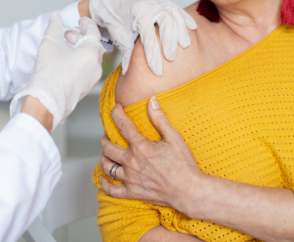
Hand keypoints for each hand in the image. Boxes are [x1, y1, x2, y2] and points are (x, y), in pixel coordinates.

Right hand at [10, 12, 104, 129]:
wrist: (45, 102)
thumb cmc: (48, 75)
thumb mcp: (49, 44)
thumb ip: (54, 26)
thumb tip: (54, 15)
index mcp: (91, 55)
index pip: (94, 32)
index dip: (86, 24)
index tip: (79, 20)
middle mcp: (96, 67)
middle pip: (94, 45)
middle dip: (81, 37)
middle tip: (68, 34)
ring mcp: (93, 78)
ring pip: (91, 57)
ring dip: (80, 48)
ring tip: (64, 46)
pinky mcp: (88, 86)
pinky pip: (88, 68)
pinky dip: (80, 60)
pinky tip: (66, 59)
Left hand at [88, 0, 196, 75]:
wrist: (109, 2)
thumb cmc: (114, 19)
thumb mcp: (118, 36)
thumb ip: (126, 53)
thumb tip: (129, 73)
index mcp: (137, 12)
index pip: (148, 35)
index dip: (153, 54)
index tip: (157, 70)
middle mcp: (149, 5)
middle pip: (166, 21)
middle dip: (170, 41)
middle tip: (171, 58)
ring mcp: (156, 2)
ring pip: (174, 14)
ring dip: (181, 30)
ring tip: (185, 45)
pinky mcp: (161, 3)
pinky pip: (176, 8)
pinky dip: (184, 18)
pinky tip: (192, 27)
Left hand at [99, 97, 203, 214]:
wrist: (189, 191)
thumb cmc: (184, 165)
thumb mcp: (174, 138)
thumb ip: (160, 118)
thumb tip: (151, 100)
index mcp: (141, 147)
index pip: (122, 125)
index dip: (116, 114)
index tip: (116, 109)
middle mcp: (132, 162)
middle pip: (108, 147)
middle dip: (104, 138)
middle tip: (107, 135)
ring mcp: (131, 178)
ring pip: (107, 167)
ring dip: (103, 158)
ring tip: (106, 153)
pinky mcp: (133, 192)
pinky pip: (113, 190)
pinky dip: (106, 184)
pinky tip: (104, 179)